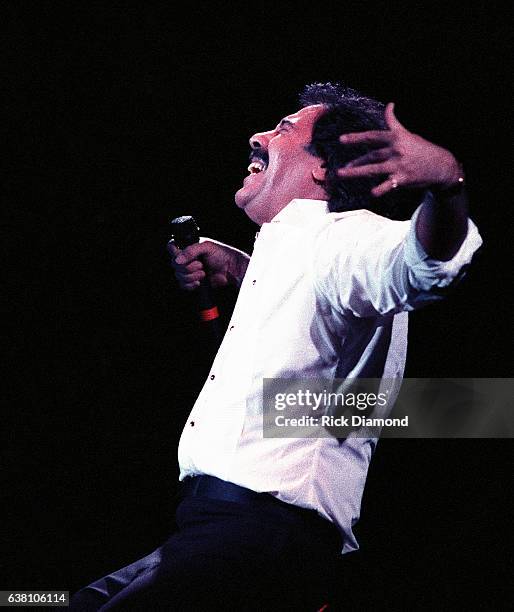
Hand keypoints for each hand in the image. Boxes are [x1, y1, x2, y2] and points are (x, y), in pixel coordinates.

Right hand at [167, 239, 249, 290]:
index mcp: (188, 247)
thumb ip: (190, 251)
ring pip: (179, 276)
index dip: (175, 253)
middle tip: (201, 265)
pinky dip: (191, 285)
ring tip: (204, 273)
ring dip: (192, 276)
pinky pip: (183, 285)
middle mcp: (187, 259)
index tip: (182, 257)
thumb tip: (177, 260)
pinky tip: (200, 282)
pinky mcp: (192, 282)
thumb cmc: (222, 255)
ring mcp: (189, 271)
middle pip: (174, 264)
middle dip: (188, 267)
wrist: (231, 270)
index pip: (171, 247)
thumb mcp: (207, 247)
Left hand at [337, 103, 462, 196]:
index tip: (341, 140)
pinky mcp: (403, 178)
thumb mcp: (408, 133)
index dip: (356, 138)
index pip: (372, 136)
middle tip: (340, 169)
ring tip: (342, 174)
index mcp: (396, 138)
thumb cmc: (422, 149)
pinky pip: (388, 185)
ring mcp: (398, 165)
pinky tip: (371, 193)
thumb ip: (394, 123)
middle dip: (355, 161)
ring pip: (374, 169)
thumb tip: (389, 105)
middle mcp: (396, 150)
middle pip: (371, 155)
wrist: (442, 165)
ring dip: (357, 172)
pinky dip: (380, 189)